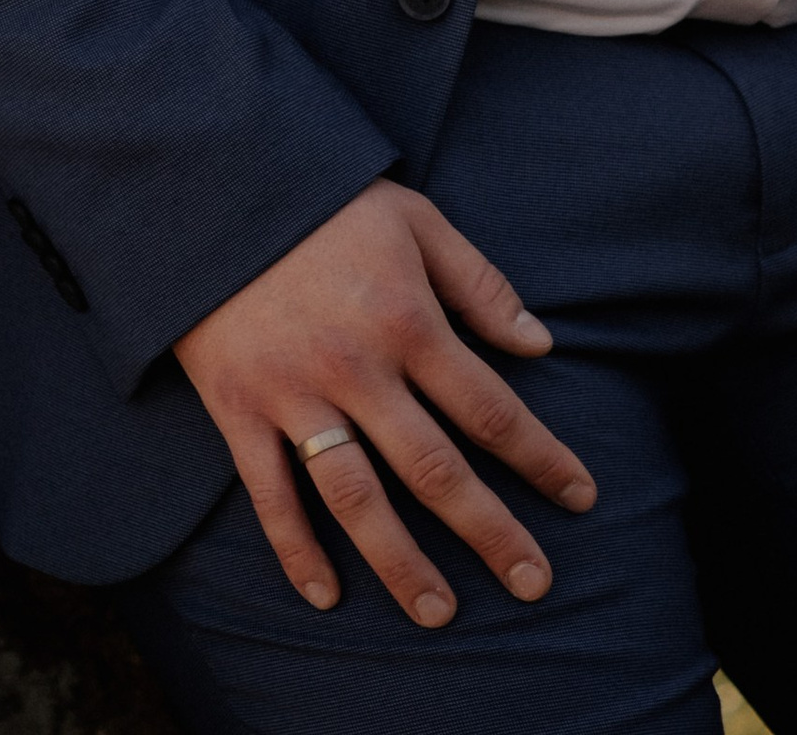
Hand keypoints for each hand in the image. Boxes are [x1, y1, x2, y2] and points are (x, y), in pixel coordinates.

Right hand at [173, 180, 596, 628]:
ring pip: (356, 499)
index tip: (581, 498)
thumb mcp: (413, 217)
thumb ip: (478, 281)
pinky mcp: (238, 406)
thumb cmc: (324, 199)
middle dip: (491, 532)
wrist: (215, 182)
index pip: (489, 408)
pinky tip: (326, 596)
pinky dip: (296, 549)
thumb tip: (539, 345)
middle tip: (534, 585)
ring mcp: (293, 393)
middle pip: (434, 470)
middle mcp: (355, 366)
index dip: (541, 458)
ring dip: (401, 563)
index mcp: (406, 318)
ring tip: (440, 615)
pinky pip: (269, 493)